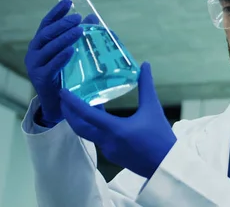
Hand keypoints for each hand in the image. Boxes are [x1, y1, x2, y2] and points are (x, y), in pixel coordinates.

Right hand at [24, 0, 82, 125]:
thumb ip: (78, 37)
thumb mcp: (72, 54)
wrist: (58, 105)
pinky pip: (51, 66)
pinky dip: (61, 57)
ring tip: (79, 31)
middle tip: (77, 18)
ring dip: (64, 38)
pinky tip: (71, 51)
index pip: (46, 24)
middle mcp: (34, 52)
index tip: (68, 1)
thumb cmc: (65, 76)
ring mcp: (34, 66)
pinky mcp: (40, 79)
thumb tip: (92, 17)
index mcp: (40, 44)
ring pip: (48, 48)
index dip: (56, 12)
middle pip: (46, 33)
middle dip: (62, 24)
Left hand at [59, 62, 176, 178]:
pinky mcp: (113, 155)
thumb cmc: (160, 137)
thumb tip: (145, 65)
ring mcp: (109, 151)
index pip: (87, 115)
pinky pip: (98, 139)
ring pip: (88, 133)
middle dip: (68, 113)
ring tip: (80, 104)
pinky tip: (100, 118)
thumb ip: (146, 86)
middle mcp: (107, 142)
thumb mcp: (153, 108)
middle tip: (64, 98)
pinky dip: (93, 127)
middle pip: (79, 127)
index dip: (72, 102)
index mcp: (115, 130)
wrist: (166, 165)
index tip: (62, 91)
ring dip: (81, 120)